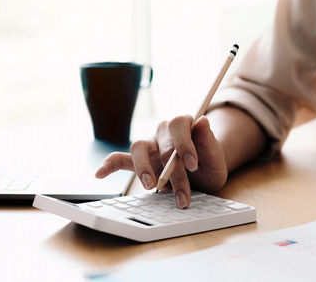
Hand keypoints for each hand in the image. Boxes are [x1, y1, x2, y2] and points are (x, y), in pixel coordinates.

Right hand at [95, 115, 227, 208]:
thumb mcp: (216, 157)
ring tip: (151, 187)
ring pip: (138, 148)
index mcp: (183, 125)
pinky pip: (119, 159)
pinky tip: (99, 173)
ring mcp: (149, 146)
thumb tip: (202, 119)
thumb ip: (209, 140)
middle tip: (183, 195)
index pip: (178, 124)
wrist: (204, 174)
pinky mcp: (138, 161)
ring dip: (143, 168)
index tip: (192, 164)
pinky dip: (109, 165)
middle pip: (162, 145)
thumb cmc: (209, 164)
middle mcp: (163, 132)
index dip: (184, 143)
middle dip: (173, 172)